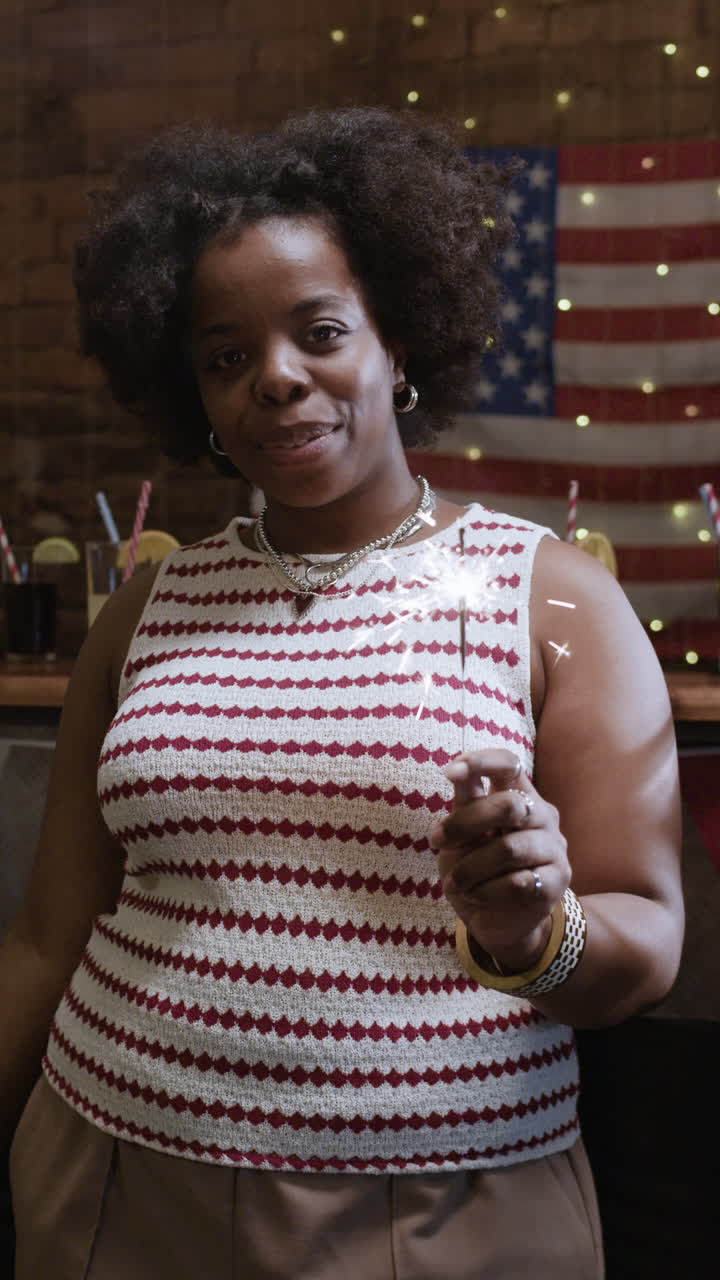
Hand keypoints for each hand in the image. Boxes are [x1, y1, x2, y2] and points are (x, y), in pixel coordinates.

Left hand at [430, 749, 570, 972]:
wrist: (498, 922)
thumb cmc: (477, 870)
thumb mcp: (463, 835)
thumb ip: (464, 804)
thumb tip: (455, 772)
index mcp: (518, 796)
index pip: (509, 764)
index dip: (481, 762)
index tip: (449, 773)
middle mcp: (542, 816)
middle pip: (508, 805)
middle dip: (464, 824)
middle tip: (436, 842)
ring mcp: (554, 848)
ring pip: (509, 849)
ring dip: (470, 868)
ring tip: (453, 883)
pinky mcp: (557, 881)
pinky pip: (518, 883)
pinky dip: (485, 891)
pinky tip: (475, 895)